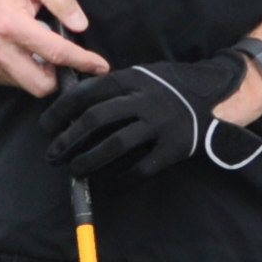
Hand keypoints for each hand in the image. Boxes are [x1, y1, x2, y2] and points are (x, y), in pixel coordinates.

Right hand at [0, 0, 106, 96]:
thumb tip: (80, 26)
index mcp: (12, 25)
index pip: (56, 53)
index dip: (83, 61)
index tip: (101, 66)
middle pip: (41, 84)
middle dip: (59, 76)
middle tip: (63, 57)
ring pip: (26, 85)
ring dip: (39, 73)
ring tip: (35, 48)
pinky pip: (10, 81)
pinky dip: (21, 71)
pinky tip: (19, 51)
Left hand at [41, 54, 251, 179]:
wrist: (215, 94)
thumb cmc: (167, 87)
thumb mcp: (139, 76)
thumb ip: (110, 89)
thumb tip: (68, 110)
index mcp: (132, 79)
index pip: (86, 93)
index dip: (59, 112)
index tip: (45, 127)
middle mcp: (145, 99)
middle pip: (95, 120)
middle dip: (67, 139)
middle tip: (53, 154)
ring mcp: (161, 124)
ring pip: (115, 145)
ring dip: (88, 161)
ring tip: (75, 170)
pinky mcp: (174, 147)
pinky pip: (141, 169)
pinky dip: (120, 180)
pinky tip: (107, 185)